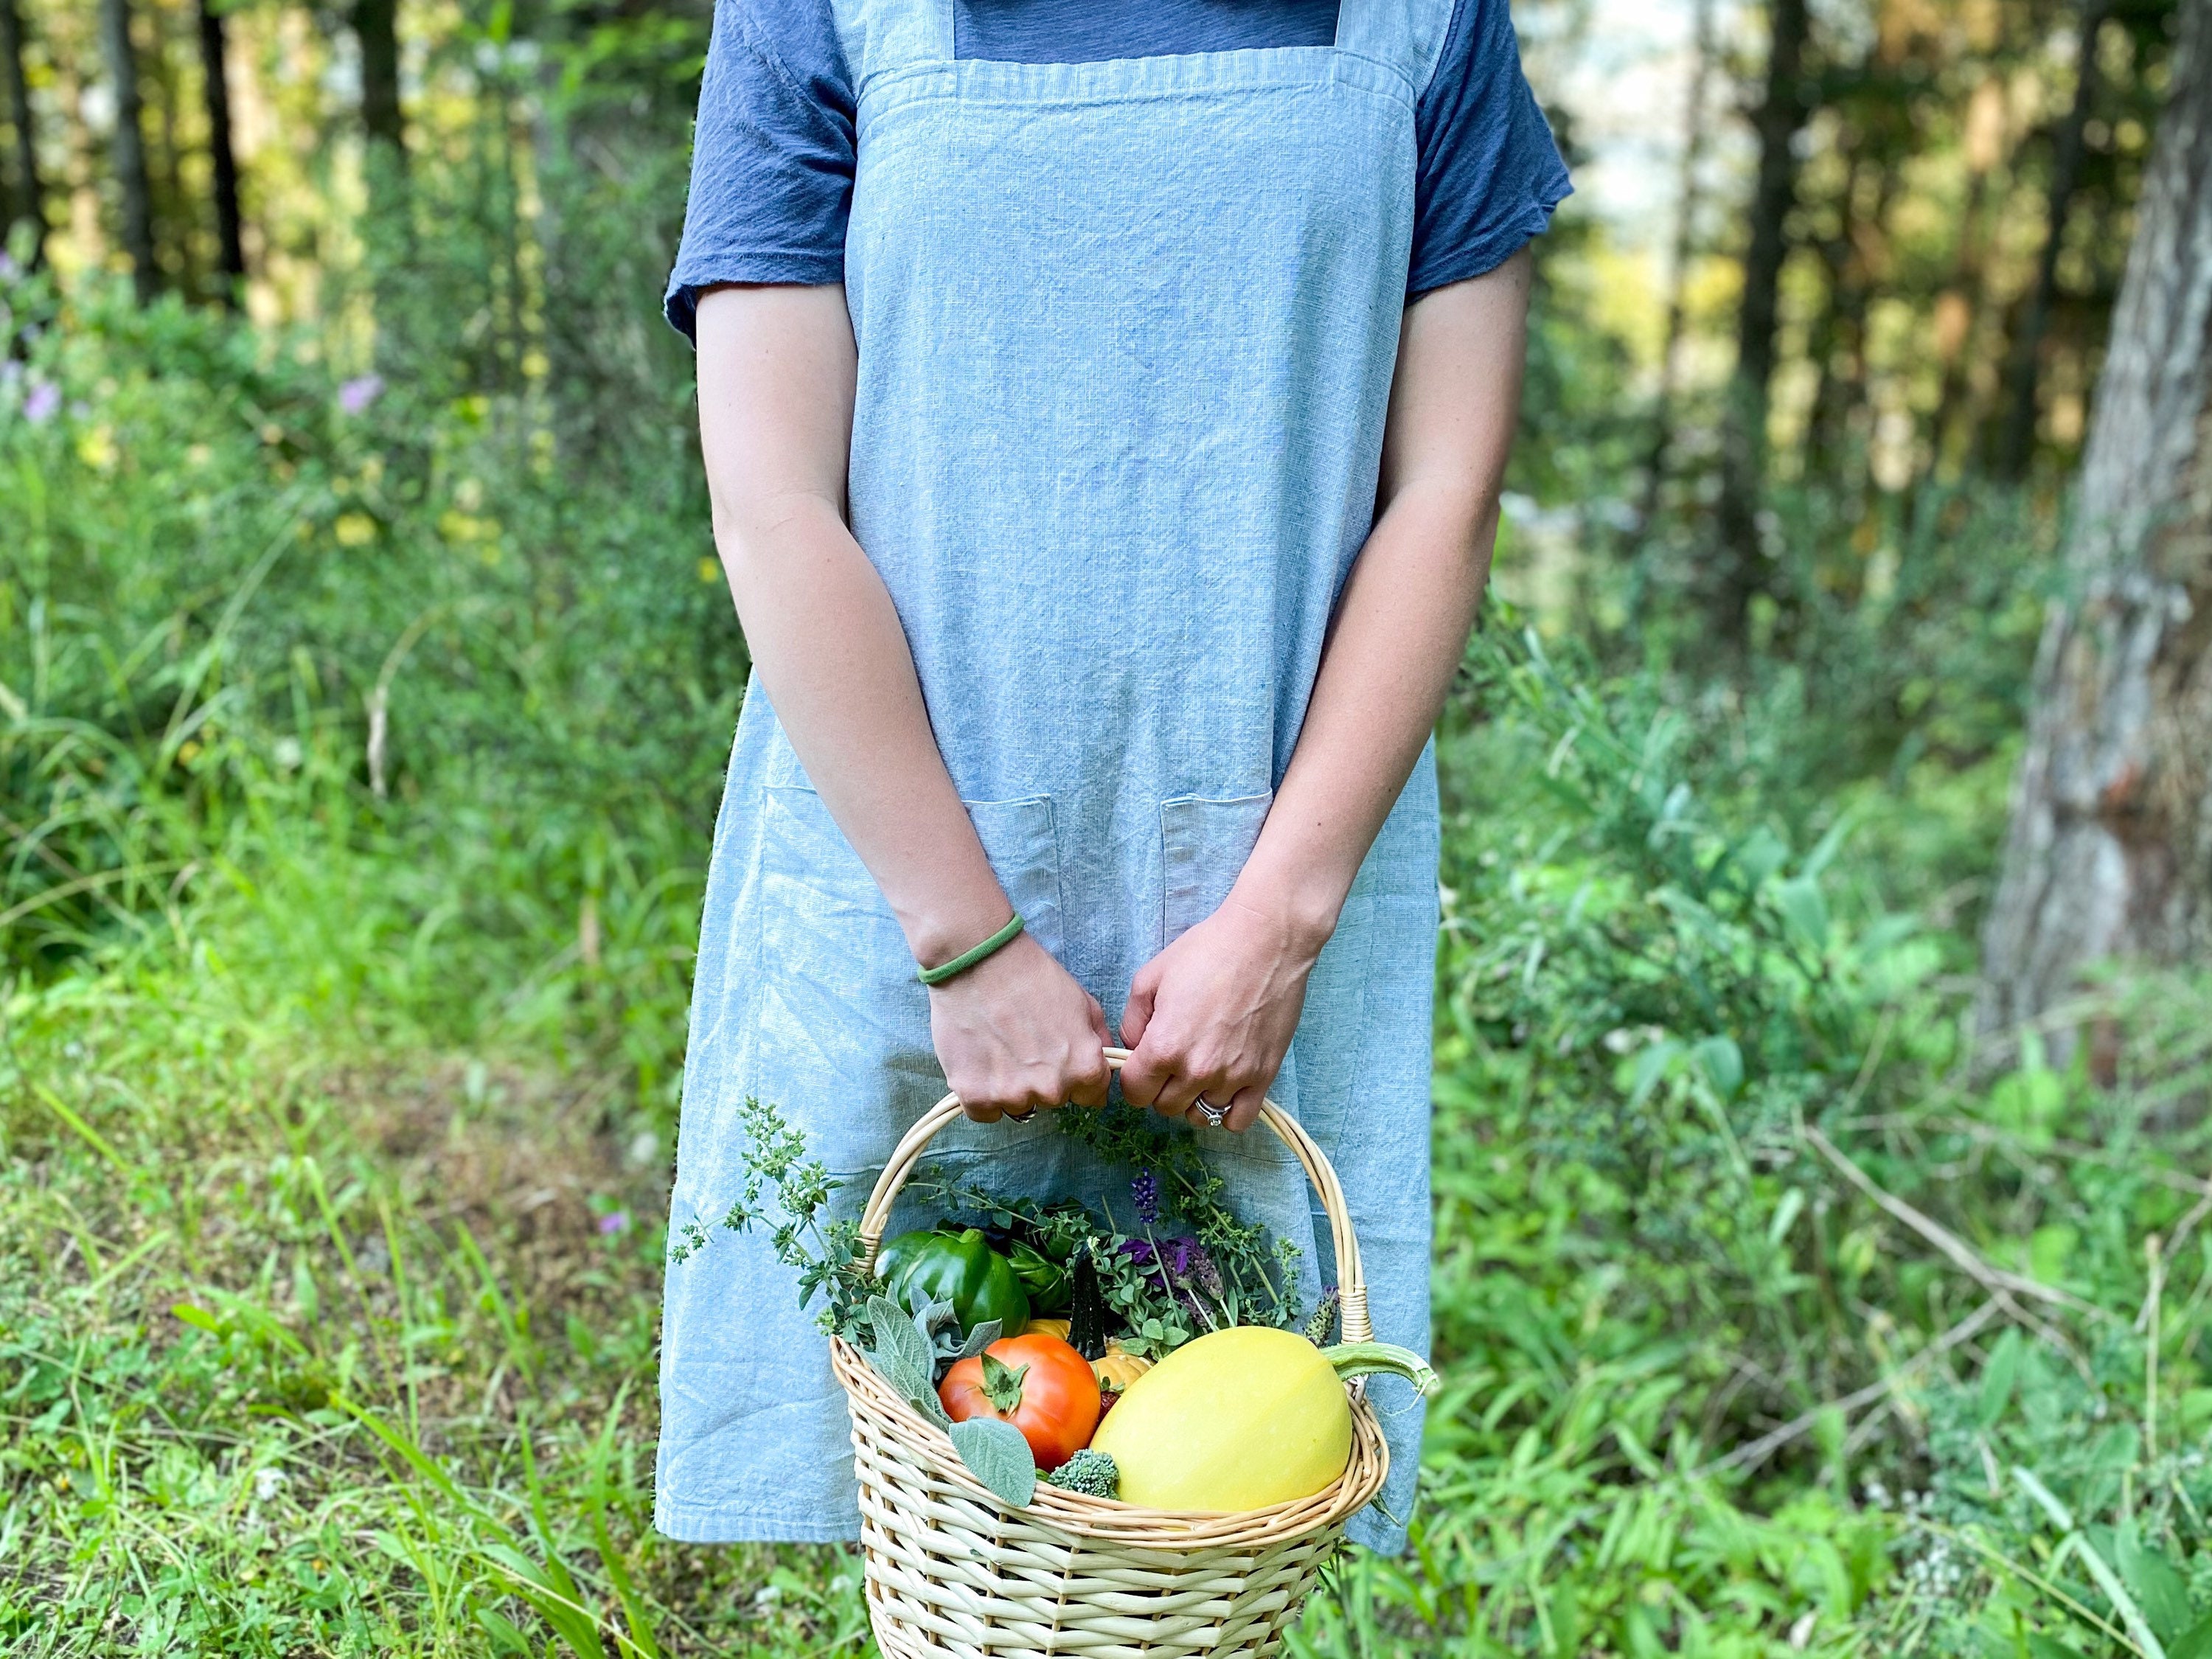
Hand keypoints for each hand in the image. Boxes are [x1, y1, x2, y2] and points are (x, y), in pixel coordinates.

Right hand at [929, 932, 1112, 1122]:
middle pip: (1053, 1100)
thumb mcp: (1083, 1002)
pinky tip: (978, 1061)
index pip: (1090, 1096)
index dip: (1075, 1074)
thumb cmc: (1031, 975)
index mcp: (1085, 1068)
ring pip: (1018, 1106)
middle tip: (1023, 1043)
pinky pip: (986, 1112)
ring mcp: (1013, 1096)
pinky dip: (981, 1094)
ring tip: (998, 1047)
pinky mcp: (976, 1096)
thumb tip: (1102, 1069)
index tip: (1057, 1057)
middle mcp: (1053, 1089)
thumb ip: (1098, 1041)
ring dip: (1010, 1086)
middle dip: (1043, 1079)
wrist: (977, 960)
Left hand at [1117, 894, 1321, 1131]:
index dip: (1135, 1079)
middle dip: (1162, 1088)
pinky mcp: (1263, 1075)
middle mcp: (1197, 1069)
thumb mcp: (1150, 977)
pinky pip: (1239, 1120)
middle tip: (1173, 1061)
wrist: (1266, 941)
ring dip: (1193, 1099)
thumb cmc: (1207, 951)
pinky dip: (1228, 1111)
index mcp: (1164, 1046)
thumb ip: (1133, 1021)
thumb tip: (1135, 1048)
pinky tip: (1225, 1087)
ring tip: (1199, 1072)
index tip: (1144, 1063)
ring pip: (1200, 1116)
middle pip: (1165, 1107)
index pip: (1135, 1093)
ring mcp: (1232, 1076)